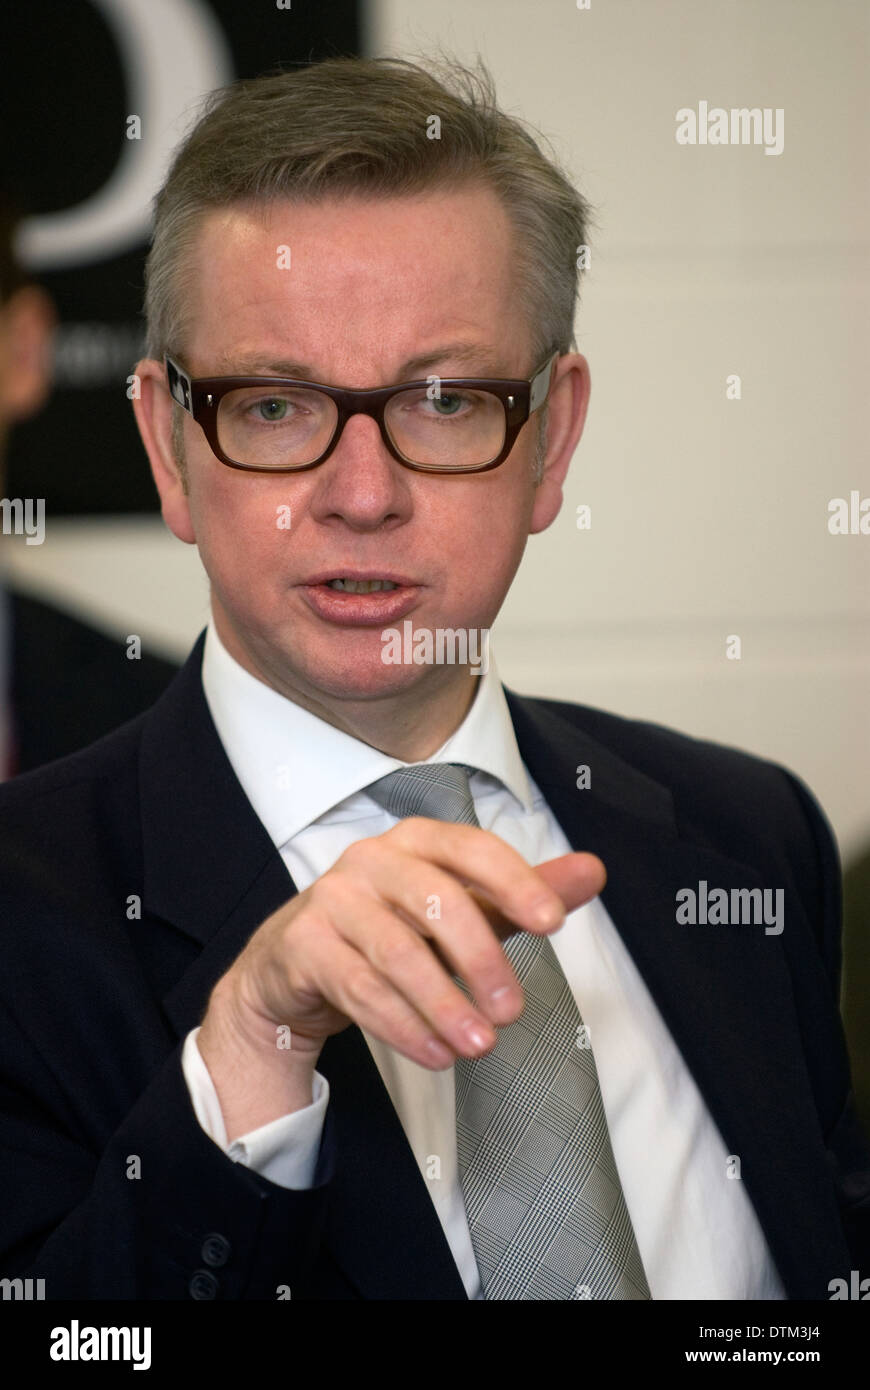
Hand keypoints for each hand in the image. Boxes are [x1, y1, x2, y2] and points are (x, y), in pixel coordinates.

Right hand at [202, 818, 604, 1089]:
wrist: (295, 961)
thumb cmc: (391, 926)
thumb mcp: (460, 909)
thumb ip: (520, 895)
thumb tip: (594, 871)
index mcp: (417, 840)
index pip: (472, 848)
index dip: (514, 882)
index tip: (554, 923)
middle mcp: (372, 859)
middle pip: (436, 901)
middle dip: (481, 959)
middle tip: (514, 1011)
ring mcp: (333, 899)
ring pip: (397, 952)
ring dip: (444, 1004)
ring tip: (480, 1046)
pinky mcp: (304, 944)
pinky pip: (358, 988)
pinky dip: (403, 1025)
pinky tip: (436, 1053)